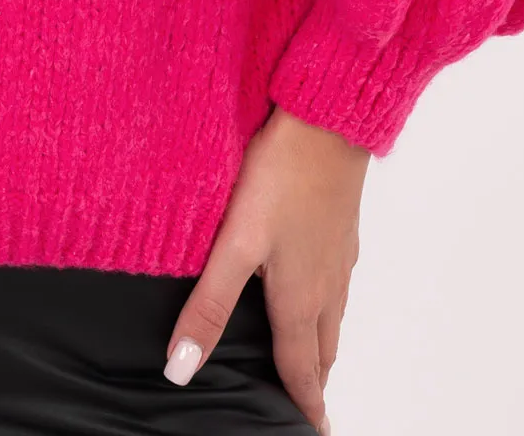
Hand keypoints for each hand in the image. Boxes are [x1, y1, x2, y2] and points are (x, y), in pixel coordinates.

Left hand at [163, 104, 369, 434]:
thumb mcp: (236, 243)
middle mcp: (327, 284)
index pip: (301, 370)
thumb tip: (182, 369)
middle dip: (313, 381)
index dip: (303, 406)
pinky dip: (327, 304)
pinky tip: (315, 287)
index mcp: (299, 298)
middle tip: (306, 404)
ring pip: (333, 316)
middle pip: (321, 350)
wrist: (328, 119)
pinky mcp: (341, 227)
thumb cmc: (283, 175)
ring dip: (321, 345)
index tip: (310, 433)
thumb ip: (210, 304)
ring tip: (310, 360)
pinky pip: (337, 282)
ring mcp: (338, 254)